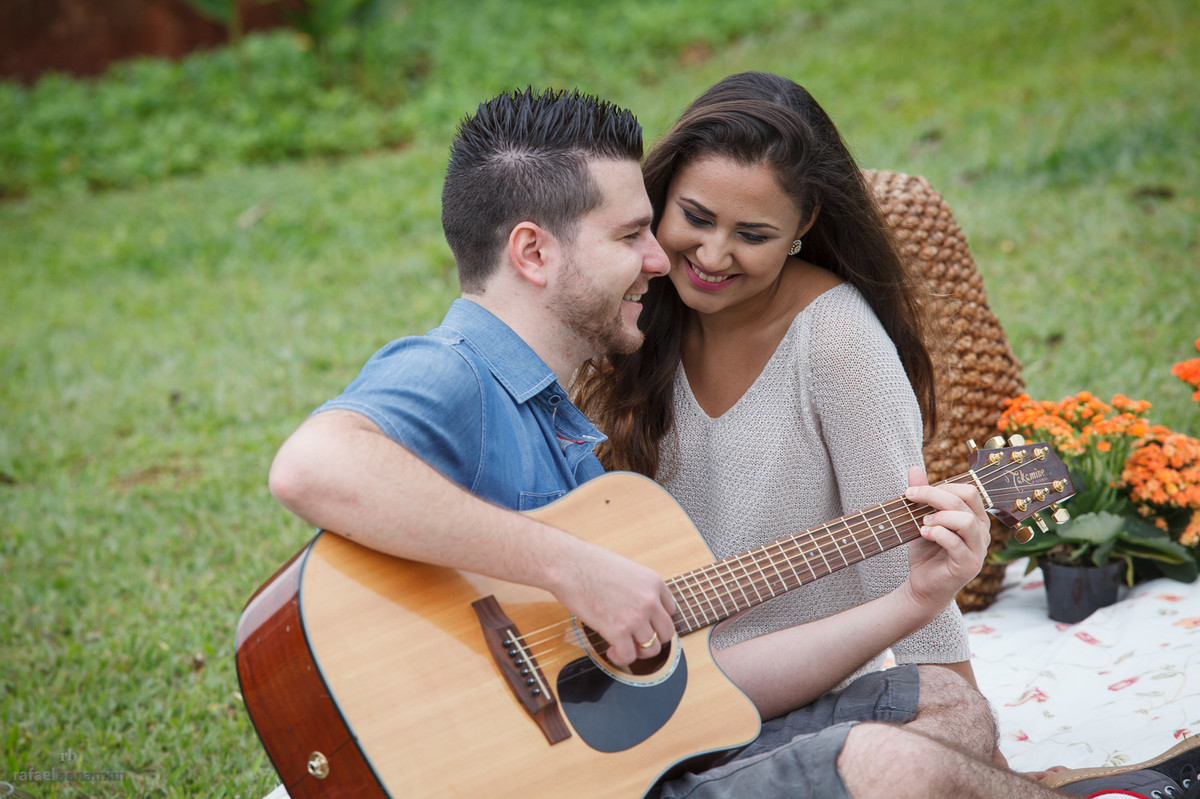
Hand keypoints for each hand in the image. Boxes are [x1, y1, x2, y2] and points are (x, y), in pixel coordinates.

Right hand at [551, 543, 677, 667]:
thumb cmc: (589, 564)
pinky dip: (621, 658)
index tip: (645, 624)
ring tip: (621, 646)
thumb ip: (638, 589)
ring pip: (651, 648)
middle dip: (652, 640)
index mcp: (654, 582)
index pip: (670, 610)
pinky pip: (629, 656)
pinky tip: (611, 651)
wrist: (568, 565)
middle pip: (666, 633)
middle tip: (636, 640)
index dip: (656, 621)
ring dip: (636, 651)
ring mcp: (636, 616)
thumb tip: (637, 609)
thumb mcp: (627, 570)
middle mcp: (650, 600)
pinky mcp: (618, 630)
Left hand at [902, 466, 990, 608]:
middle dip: (934, 495)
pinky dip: (936, 534)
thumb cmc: (926, 552)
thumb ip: (921, 495)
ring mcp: (978, 549)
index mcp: (975, 518)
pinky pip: (956, 543)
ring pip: (964, 520)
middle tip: (911, 499)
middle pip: (966, 499)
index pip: (968, 490)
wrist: (922, 586)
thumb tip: (914, 467)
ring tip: (922, 524)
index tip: (912, 491)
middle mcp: (982, 532)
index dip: (940, 486)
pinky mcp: (968, 565)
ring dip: (938, 517)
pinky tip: (923, 534)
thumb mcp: (920, 519)